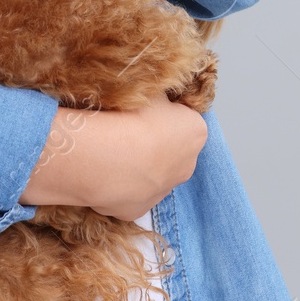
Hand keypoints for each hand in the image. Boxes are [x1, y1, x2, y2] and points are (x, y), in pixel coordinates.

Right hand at [20, 93, 206, 221]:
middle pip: (172, 152)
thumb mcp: (151, 90)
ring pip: (151, 176)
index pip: (184, 120)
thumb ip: (160, 97)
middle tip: (127, 133)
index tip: (144, 113)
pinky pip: (130, 195)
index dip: (163, 115)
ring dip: (137, 167)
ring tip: (111, 154)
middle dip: (154, 145)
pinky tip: (104, 174)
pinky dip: (119, 186)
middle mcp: (187, 166)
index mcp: (195, 132)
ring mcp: (163, 192)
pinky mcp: (138, 210)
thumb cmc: (131, 115)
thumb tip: (159, 100)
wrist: (105, 154)